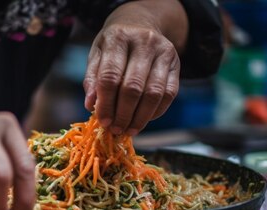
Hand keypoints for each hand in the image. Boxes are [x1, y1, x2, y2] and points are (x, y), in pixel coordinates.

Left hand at [83, 2, 183, 135]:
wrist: (142, 23)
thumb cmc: (114, 44)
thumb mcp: (97, 54)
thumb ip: (92, 79)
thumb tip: (91, 105)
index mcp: (118, 38)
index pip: (111, 77)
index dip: (106, 103)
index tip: (103, 121)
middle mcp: (144, 42)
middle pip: (133, 87)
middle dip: (124, 114)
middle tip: (116, 130)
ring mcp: (164, 52)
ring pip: (154, 93)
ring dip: (141, 118)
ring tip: (130, 130)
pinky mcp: (176, 64)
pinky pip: (169, 94)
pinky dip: (156, 112)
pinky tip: (143, 120)